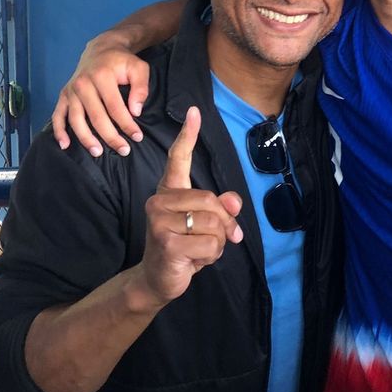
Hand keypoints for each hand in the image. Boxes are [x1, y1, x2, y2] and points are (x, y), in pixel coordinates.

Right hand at [52, 34, 150, 156]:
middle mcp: (83, 84)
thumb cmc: (121, 62)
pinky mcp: (64, 95)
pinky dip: (59, 131)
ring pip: (76, 119)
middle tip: (124, 150)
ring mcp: (71, 90)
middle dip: (110, 136)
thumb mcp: (138, 68)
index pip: (115, 107)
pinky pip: (58, 115)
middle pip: (96, 117)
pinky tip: (64, 145)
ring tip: (98, 152)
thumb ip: (141, 88)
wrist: (101, 50)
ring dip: (86, 138)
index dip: (126, 124)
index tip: (137, 137)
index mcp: (102, 76)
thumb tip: (135, 111)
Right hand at [132, 107, 242, 310]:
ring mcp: (159, 221)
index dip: (188, 136)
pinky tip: (196, 261)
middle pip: (212, 200)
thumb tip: (234, 201)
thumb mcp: (205, 225)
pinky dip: (212, 256)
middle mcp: (160, 201)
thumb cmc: (183, 247)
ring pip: (214, 223)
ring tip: (201, 251)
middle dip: (225, 224)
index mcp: (169, 191)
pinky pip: (210, 244)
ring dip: (218, 243)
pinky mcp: (167, 242)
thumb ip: (221, 208)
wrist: (157, 279)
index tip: (195, 112)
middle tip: (221, 240)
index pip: (178, 158)